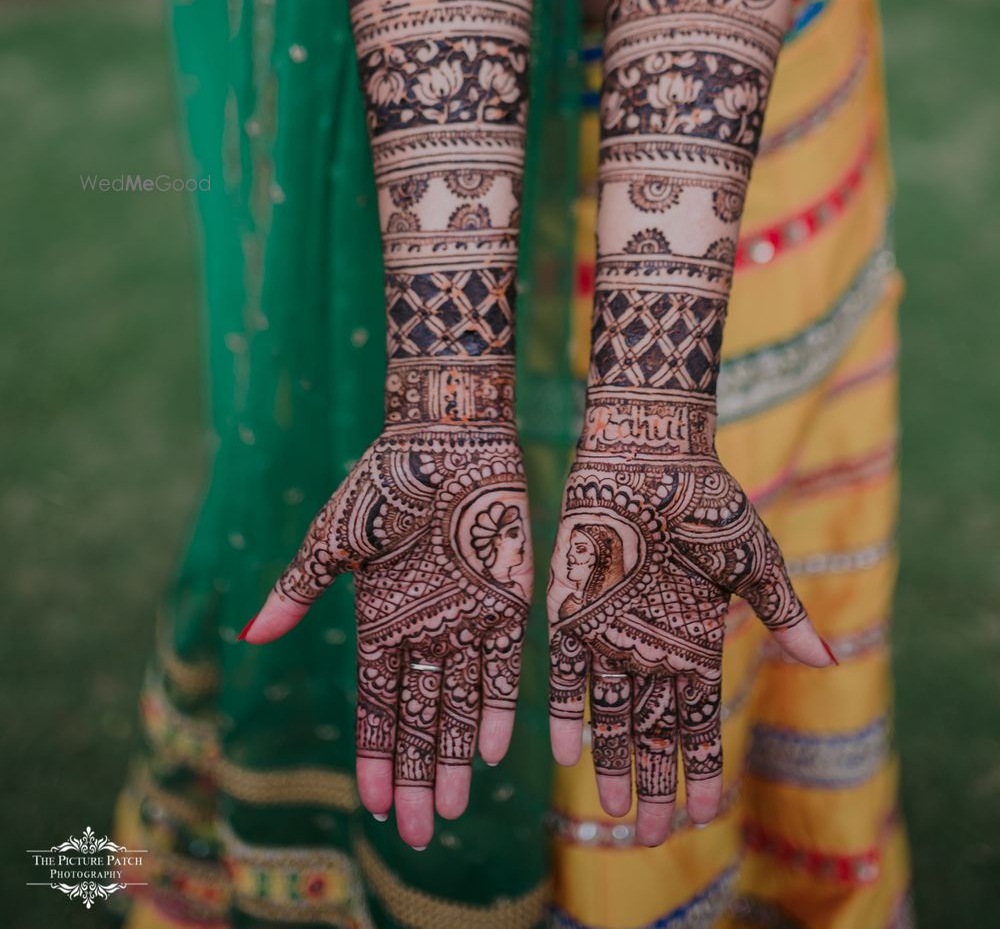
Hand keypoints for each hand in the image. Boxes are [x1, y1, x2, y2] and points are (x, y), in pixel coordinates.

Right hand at [241, 425, 531, 847]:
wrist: (448, 435)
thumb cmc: (385, 480)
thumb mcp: (336, 540)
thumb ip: (300, 591)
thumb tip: (250, 636)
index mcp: (381, 618)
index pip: (378, 703)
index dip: (375, 752)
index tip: (372, 803)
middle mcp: (426, 628)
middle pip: (420, 718)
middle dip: (415, 776)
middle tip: (418, 834)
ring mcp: (468, 617)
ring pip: (462, 705)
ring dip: (453, 758)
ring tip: (450, 812)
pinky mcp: (509, 599)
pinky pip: (505, 667)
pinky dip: (499, 707)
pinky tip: (490, 752)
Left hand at [547, 426, 831, 845]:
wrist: (647, 451)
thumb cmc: (705, 499)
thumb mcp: (752, 558)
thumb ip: (782, 611)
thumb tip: (829, 662)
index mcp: (694, 636)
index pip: (698, 718)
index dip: (702, 766)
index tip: (707, 816)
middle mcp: (650, 642)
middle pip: (653, 730)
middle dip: (656, 783)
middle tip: (654, 837)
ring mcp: (609, 628)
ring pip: (610, 713)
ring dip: (612, 764)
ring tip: (614, 817)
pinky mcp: (571, 607)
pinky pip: (565, 671)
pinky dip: (565, 711)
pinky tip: (567, 754)